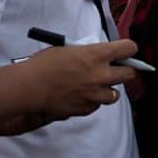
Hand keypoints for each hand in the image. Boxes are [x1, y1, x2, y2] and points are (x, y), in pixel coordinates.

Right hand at [23, 39, 138, 119]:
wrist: (28, 87)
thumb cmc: (44, 64)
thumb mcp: (69, 49)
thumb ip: (88, 53)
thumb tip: (98, 55)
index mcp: (98, 54)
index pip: (129, 48)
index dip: (128, 49)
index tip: (124, 52)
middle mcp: (102, 74)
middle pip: (129, 74)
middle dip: (124, 71)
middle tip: (114, 70)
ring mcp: (95, 94)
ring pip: (115, 94)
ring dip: (108, 90)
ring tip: (95, 86)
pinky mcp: (86, 108)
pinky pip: (97, 105)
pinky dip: (92, 102)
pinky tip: (81, 96)